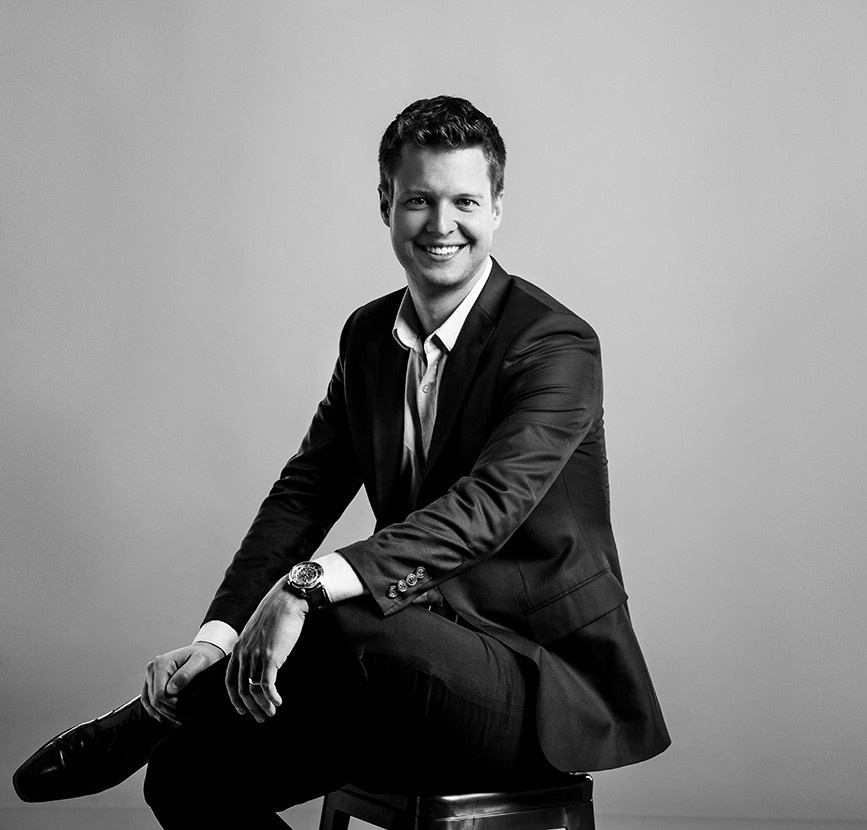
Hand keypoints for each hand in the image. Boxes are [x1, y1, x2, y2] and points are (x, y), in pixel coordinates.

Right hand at [142, 641, 224, 724]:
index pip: (159, 694)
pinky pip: (147, 699)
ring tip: (178, 718)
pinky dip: (154, 710)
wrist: (202, 652)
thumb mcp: (199, 662)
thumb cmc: (202, 656)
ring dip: (163, 713)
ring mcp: (150, 675)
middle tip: (183, 716)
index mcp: (161, 663)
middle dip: (168, 711)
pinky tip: (163, 716)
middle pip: (154, 699)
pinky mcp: (151, 681)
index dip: (171, 704)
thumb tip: (171, 690)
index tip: (184, 706)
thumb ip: (186, 674)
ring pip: (150, 702)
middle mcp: (152, 668)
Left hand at [225, 579, 307, 722]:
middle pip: (242, 689)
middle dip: (250, 707)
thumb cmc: (276, 613)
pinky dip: (272, 697)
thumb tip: (260, 659)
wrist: (287, 599)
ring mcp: (256, 655)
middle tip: (260, 718)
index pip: (230, 680)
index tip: (242, 710)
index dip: (234, 698)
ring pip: (254, 689)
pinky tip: (278, 702)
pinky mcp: (271, 657)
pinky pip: (267, 684)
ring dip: (263, 705)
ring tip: (271, 713)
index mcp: (238, 648)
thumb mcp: (257, 630)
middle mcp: (244, 653)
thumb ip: (254, 645)